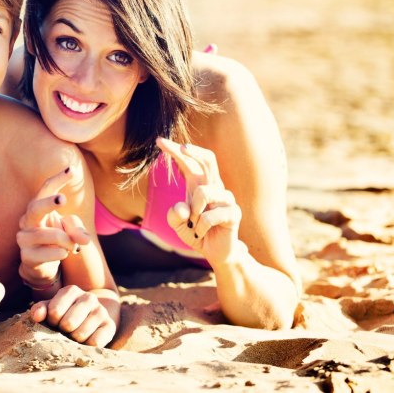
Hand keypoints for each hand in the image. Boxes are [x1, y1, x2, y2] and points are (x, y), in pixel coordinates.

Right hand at [17, 168, 90, 293]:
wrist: (41, 266)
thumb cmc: (55, 241)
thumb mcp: (70, 232)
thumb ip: (77, 231)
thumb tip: (84, 240)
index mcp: (38, 208)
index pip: (46, 189)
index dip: (58, 179)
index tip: (72, 170)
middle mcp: (27, 220)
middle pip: (35, 207)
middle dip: (48, 203)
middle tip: (63, 199)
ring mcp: (24, 238)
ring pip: (47, 235)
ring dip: (65, 241)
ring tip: (72, 247)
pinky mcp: (26, 257)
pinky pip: (46, 254)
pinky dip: (59, 254)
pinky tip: (62, 254)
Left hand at [31, 284, 115, 345]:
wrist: (88, 318)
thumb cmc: (64, 314)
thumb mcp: (50, 309)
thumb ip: (40, 310)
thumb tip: (36, 316)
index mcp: (71, 290)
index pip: (55, 312)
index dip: (51, 322)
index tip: (54, 322)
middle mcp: (89, 297)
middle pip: (68, 323)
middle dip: (63, 331)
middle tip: (64, 330)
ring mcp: (101, 311)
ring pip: (81, 334)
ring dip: (74, 339)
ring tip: (74, 334)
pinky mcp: (110, 326)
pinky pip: (95, 342)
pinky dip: (86, 346)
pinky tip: (84, 340)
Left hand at [157, 138, 243, 263]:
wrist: (215, 252)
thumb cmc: (196, 233)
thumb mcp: (177, 224)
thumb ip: (174, 215)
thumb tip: (183, 207)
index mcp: (199, 185)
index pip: (189, 162)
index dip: (175, 151)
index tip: (159, 141)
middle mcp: (214, 187)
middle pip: (208, 160)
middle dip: (194, 151)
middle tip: (182, 147)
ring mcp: (226, 198)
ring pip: (204, 192)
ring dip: (193, 211)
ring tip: (193, 224)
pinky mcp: (234, 213)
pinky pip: (210, 215)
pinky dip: (200, 227)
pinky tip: (201, 233)